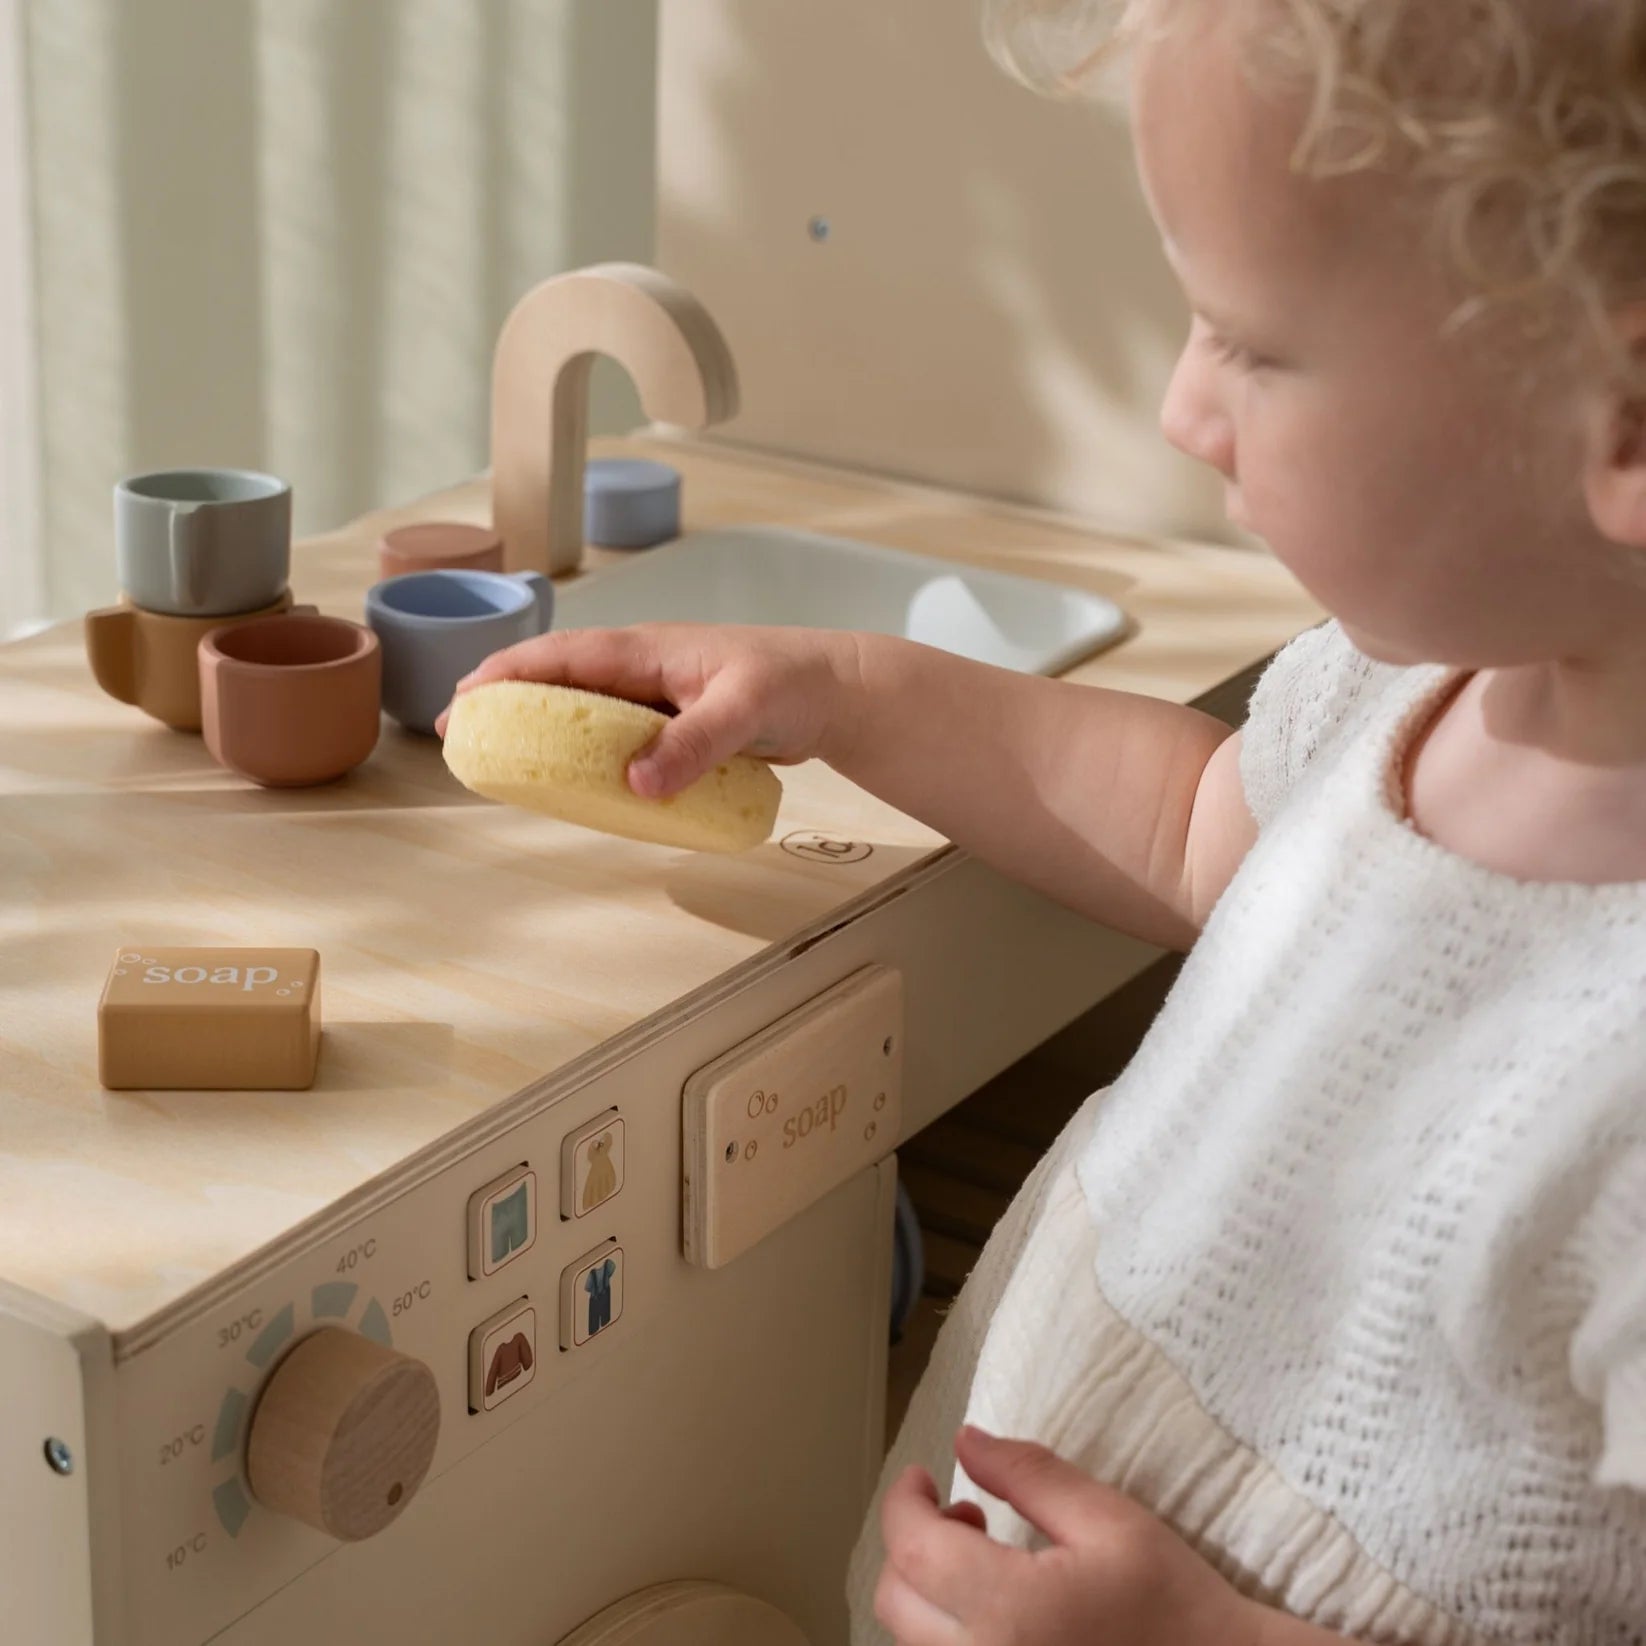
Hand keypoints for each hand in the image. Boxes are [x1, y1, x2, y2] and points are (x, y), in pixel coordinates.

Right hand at [433, 621, 867, 797]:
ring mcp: (655, 696)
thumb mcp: (744, 710)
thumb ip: (693, 744)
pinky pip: (613, 735)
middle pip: (556, 678)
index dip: (507, 674)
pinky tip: (567, 779)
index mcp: (646, 650)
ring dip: (538, 727)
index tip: (464, 701)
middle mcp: (641, 668)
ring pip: (581, 708)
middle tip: (459, 735)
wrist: (836, 692)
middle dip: (504, 699)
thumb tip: (635, 783)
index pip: (561, 656)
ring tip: (496, 758)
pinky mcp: (672, 723)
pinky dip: (581, 750)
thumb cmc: (792, 684)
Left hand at [875, 1425, 1265, 1645]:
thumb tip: (964, 1440)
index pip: (913, 1549)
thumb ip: (1029, 1475)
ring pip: (913, 1642)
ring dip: (926, 1593)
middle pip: (895, 1601)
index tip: (923, 1475)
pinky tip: (996, 1615)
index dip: (904, 1502)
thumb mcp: (1111, 1521)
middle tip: (967, 1515)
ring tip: (987, 1563)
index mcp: (1011, 1611)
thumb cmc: (1176, 1605)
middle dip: (913, 1546)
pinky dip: (949, 1636)